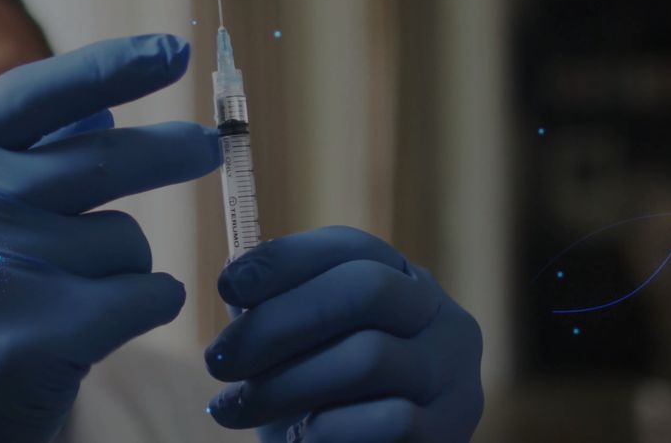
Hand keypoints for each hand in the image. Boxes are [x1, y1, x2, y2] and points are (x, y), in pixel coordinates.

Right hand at [0, 35, 220, 441]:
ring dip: (125, 265)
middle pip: (103, 159)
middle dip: (170, 152)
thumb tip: (104, 108)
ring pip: (127, 240)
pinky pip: (145, 295)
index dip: (111, 66)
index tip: (173, 52)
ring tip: (73, 296)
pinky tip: (99, 327)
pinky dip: (144, 305)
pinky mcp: (35, 340)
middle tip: (207, 148)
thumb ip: (14, 159)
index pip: (35, 94)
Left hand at [205, 227, 483, 441]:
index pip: (348, 246)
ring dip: (284, 385)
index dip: (283, 260)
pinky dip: (329, 430)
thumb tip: (237, 271)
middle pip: (365, 290)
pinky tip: (300, 438)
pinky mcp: (451, 431)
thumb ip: (274, 305)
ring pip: (369, 357)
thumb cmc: (318, 397)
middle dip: (277, 324)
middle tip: (217, 360)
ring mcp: (453, 374)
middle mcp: (439, 316)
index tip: (227, 287)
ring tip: (233, 410)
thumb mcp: (296, 344)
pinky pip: (389, 420)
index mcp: (400, 279)